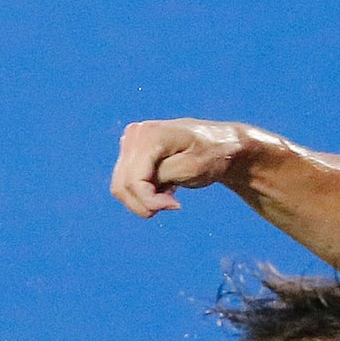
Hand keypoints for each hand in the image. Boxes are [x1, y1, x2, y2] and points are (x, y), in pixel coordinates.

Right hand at [111, 118, 249, 218]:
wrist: (218, 145)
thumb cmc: (211, 155)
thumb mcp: (192, 168)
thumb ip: (163, 176)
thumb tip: (140, 186)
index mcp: (150, 135)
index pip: (134, 180)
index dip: (150, 201)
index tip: (176, 206)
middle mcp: (135, 134)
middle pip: (123, 185)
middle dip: (146, 203)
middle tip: (172, 203)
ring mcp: (130, 141)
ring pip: (121, 187)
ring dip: (144, 200)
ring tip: (169, 194)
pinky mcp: (130, 150)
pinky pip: (125, 183)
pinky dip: (143, 193)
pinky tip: (164, 188)